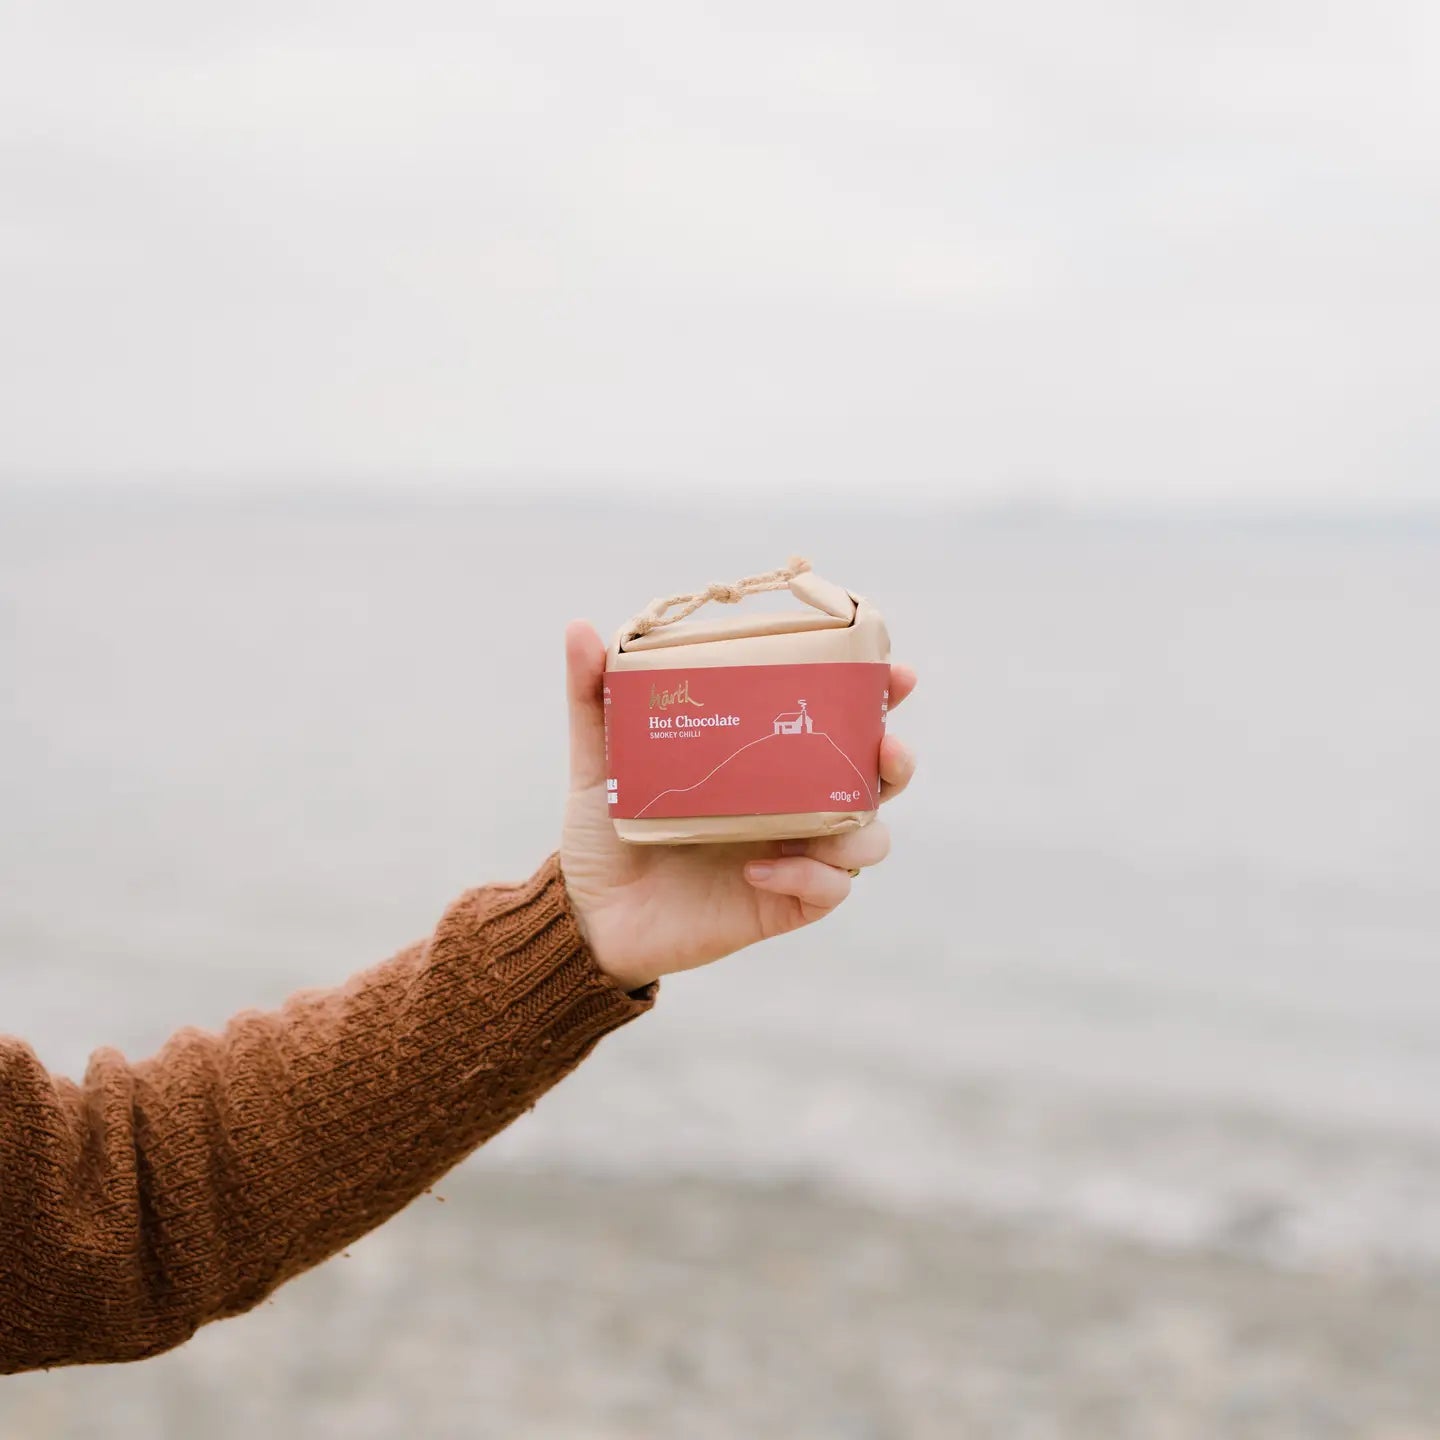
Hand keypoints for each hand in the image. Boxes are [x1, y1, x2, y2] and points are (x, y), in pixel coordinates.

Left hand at [559, 620, 917, 990]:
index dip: (877, 698)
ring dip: (861, 827)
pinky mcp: (781, 904)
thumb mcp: (598, 758)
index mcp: (765, 762)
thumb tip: (582, 628)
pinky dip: (807, 877)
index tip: (895, 674)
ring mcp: (792, 857)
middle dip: (897, 760)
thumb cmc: (604, 831)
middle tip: (885, 746)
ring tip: (819, 823)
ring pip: (868, 840)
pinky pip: (827, 892)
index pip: (838, 724)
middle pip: (877, 781)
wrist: (588, 912)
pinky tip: (757, 870)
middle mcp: (791, 807)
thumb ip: (594, 696)